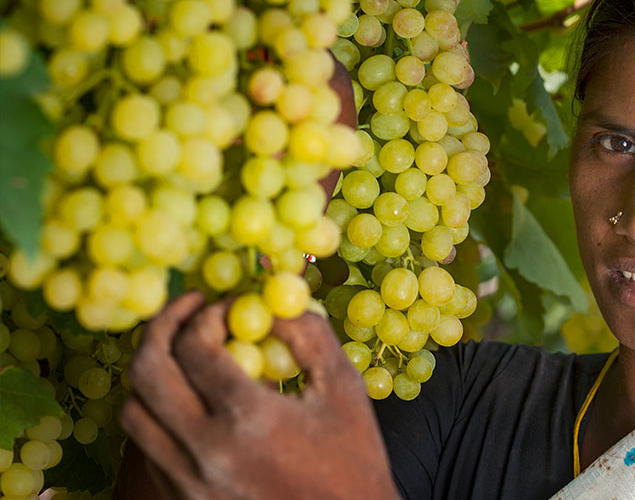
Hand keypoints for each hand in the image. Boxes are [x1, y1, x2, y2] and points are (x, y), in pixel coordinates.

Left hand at [120, 292, 399, 499]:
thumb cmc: (353, 462)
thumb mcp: (344, 388)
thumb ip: (308, 335)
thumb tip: (270, 301)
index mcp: (248, 419)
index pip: (195, 346)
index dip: (208, 313)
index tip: (229, 306)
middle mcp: (205, 451)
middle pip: (146, 373)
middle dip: (162, 327)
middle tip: (188, 310)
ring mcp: (186, 480)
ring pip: (133, 412)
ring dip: (154, 372)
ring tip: (184, 354)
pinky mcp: (180, 497)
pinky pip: (147, 446)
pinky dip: (159, 412)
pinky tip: (191, 399)